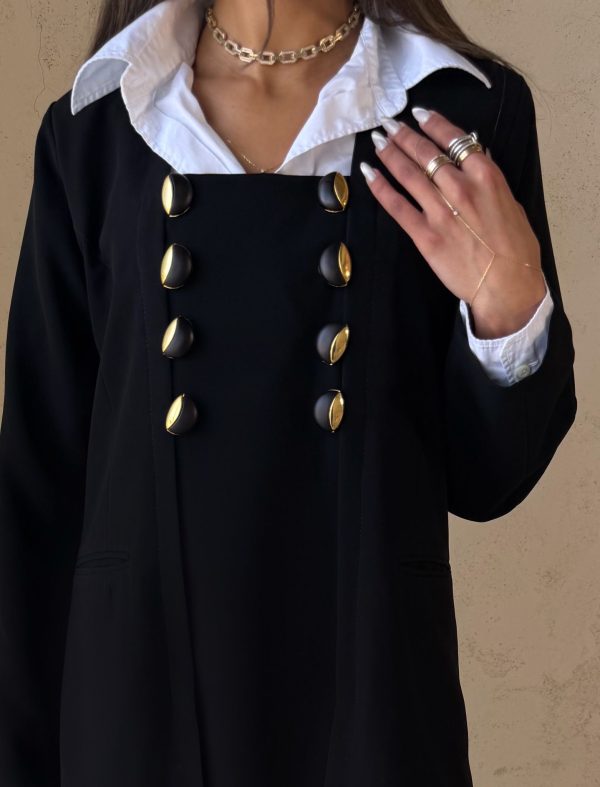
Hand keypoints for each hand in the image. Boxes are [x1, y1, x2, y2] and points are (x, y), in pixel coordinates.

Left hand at [361, 108, 547, 338]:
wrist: (507, 284)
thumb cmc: (516, 247)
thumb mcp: (511, 203)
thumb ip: (489, 181)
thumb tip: (477, 159)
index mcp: (486, 176)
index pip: (454, 139)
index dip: (433, 124)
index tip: (418, 114)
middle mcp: (461, 188)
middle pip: (426, 153)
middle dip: (403, 135)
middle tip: (387, 123)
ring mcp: (440, 212)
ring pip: (409, 174)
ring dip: (390, 154)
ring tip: (377, 141)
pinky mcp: (425, 235)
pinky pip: (397, 206)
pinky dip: (381, 188)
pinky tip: (369, 173)